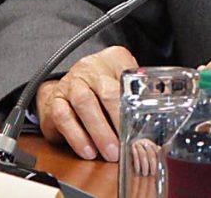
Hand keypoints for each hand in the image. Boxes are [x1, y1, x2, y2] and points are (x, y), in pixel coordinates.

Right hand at [35, 44, 136, 161]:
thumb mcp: (121, 80)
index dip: (136, 102)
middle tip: (125, 143)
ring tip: (109, 151)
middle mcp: (91, 67)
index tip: (141, 122)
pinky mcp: (54, 100)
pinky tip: (88, 150)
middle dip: (118, 120)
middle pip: (108, 92)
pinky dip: (77, 136)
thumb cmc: (99, 86)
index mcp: (113, 59)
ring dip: (99, 132)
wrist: (63, 86)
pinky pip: (63, 118)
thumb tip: (156, 110)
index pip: (129, 78)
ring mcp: (71, 83)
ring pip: (85, 104)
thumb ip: (137, 91)